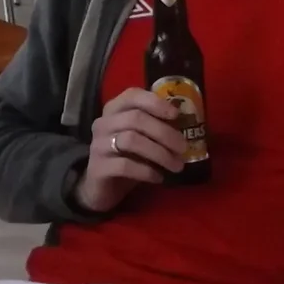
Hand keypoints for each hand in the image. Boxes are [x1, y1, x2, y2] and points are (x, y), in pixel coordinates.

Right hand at [73, 89, 189, 213]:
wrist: (100, 187)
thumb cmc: (126, 157)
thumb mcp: (141, 139)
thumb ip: (155, 127)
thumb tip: (186, 124)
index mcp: (114, 110)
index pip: (133, 95)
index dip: (156, 103)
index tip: (176, 115)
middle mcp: (103, 123)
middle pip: (136, 118)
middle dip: (164, 133)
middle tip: (183, 148)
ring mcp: (98, 145)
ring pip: (131, 140)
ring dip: (160, 153)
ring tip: (177, 166)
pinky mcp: (98, 168)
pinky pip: (125, 165)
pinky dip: (146, 171)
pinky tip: (158, 177)